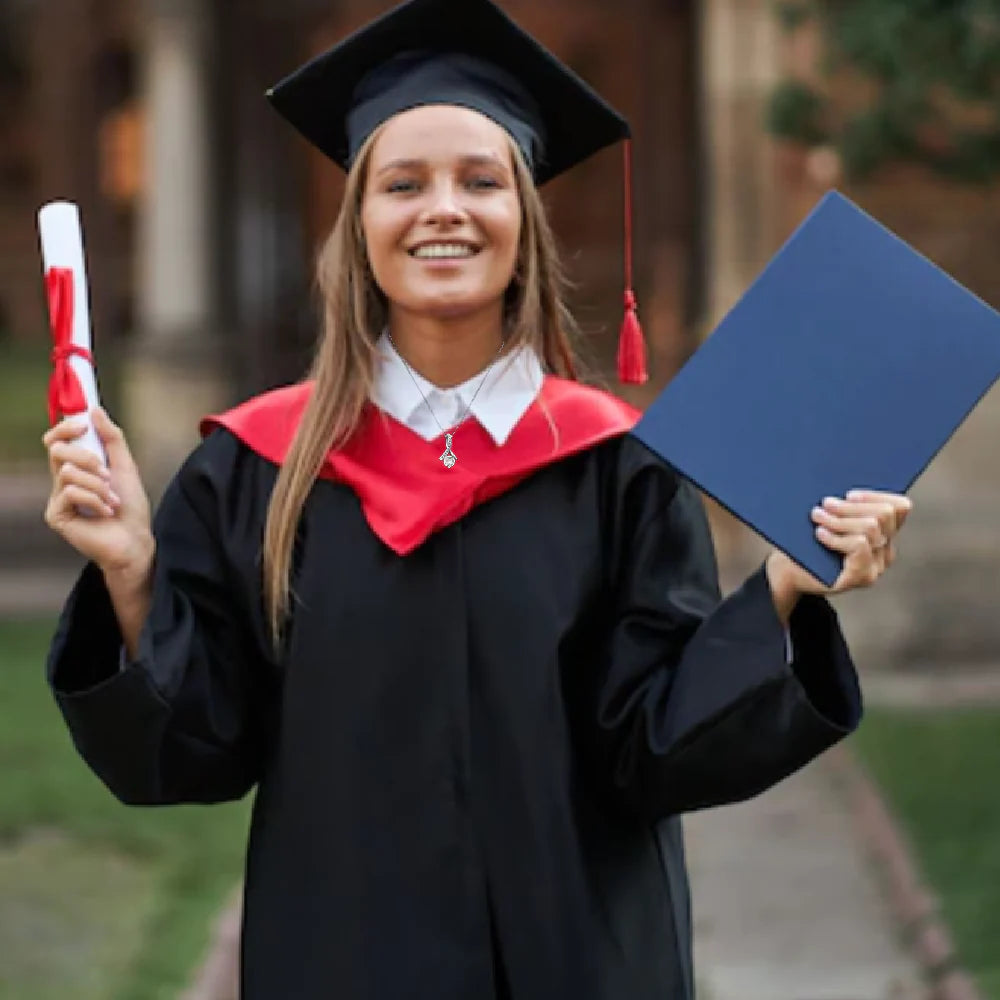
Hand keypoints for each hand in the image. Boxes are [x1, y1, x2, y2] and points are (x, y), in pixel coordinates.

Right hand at [43, 407, 153, 579]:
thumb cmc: (131, 508)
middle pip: (57, 450)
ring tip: (113, 500)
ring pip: (67, 472)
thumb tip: (95, 410)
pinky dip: (95, 499)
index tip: (82, 424)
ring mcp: (58, 498)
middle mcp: (63, 481)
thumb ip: (111, 439)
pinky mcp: (57, 515)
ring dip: (98, 484)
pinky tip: (106, 512)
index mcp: (77, 467)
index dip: (65, 427)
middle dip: (86, 457)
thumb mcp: (125, 466)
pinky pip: (71, 492)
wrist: (135, 540)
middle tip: (106, 471)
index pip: (57, 440)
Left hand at [767, 489, 911, 612]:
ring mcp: (877, 566)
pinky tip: (820, 534)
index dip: (875, 495)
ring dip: (840, 519)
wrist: (788, 572)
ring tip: (817, 516)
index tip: (848, 494)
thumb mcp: (826, 516)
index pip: (900, 507)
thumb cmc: (805, 540)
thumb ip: (841, 502)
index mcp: (883, 532)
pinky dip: (837, 536)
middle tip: (825, 504)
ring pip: (871, 528)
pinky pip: (860, 546)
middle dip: (852, 506)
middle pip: (885, 515)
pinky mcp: (862, 577)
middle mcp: (886, 550)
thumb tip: (843, 472)